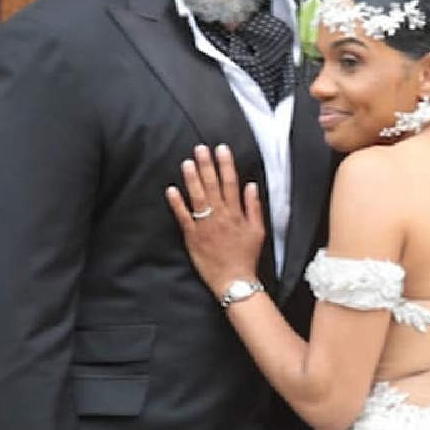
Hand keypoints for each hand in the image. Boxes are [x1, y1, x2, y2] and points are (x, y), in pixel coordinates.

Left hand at [166, 144, 265, 295]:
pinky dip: (177, 203)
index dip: (225, 164)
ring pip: (198, 197)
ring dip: (192, 179)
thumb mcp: (258, 231)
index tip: (221, 149)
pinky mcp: (192, 236)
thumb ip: (254, 207)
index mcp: (236, 213)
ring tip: (187, 163)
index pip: (230, 183)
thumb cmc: (246, 256)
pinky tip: (171, 189)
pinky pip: (183, 217)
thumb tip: (251, 186)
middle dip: (206, 165)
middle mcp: (220, 216)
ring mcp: (205, 226)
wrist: (234, 281)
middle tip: (200, 148)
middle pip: (212, 186)